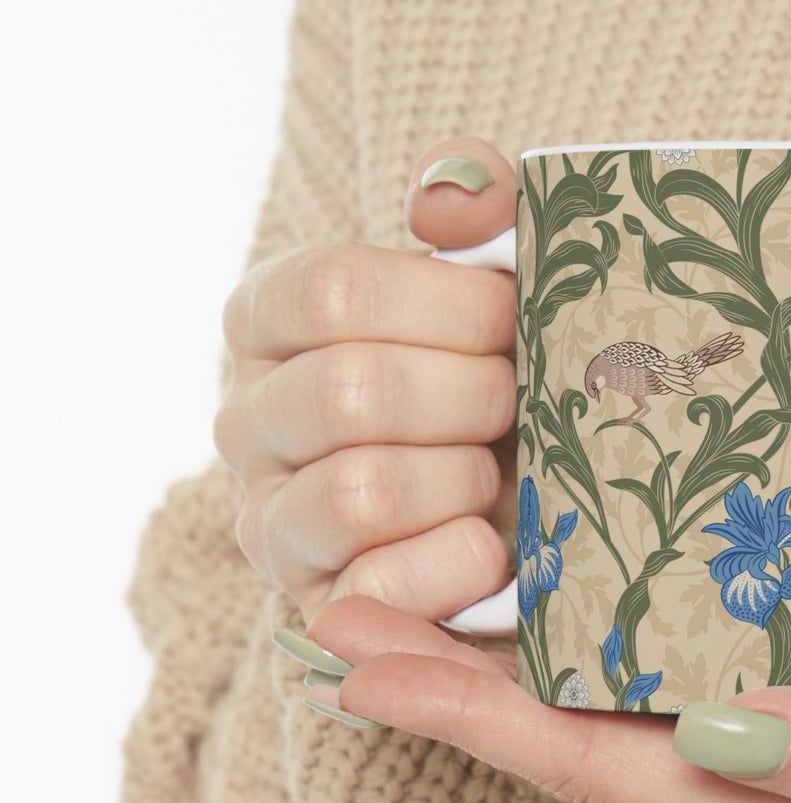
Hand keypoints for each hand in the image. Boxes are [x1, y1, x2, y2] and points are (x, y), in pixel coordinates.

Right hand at [215, 136, 518, 628]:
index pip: (332, 291)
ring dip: (464, 480)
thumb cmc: (508, 368)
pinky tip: (493, 544)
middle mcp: (247, 418)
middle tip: (520, 402)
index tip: (513, 318)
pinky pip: (378, 588)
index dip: (449, 306)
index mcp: (271, 319)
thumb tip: (446, 197)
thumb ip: (479, 205)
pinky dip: (457, 563)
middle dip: (473, 397)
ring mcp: (272, 520)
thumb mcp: (503, 273)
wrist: (532, 493)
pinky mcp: (317, 606)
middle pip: (351, 392)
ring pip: (361, 491)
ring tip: (498, 473)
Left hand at [299, 592, 790, 802]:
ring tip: (412, 592)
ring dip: (507, 653)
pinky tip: (561, 574)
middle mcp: (763, 775)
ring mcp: (780, 726)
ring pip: (613, 697)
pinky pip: (674, 657)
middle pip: (577, 735)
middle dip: (453, 686)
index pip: (599, 767)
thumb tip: (732, 736)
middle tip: (341, 617)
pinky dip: (595, 623)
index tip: (364, 666)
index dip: (476, 720)